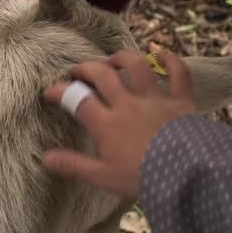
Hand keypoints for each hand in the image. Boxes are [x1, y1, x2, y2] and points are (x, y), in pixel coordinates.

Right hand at [40, 49, 194, 198]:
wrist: (187, 176)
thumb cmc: (143, 178)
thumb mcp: (104, 177)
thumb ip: (74, 166)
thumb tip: (45, 158)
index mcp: (107, 124)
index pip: (77, 99)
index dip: (60, 91)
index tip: (49, 91)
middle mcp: (128, 104)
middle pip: (102, 75)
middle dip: (85, 69)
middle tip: (77, 72)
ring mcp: (155, 99)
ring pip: (136, 66)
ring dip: (121, 58)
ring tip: (112, 60)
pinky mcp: (180, 101)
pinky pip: (178, 73)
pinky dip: (170, 60)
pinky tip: (162, 54)